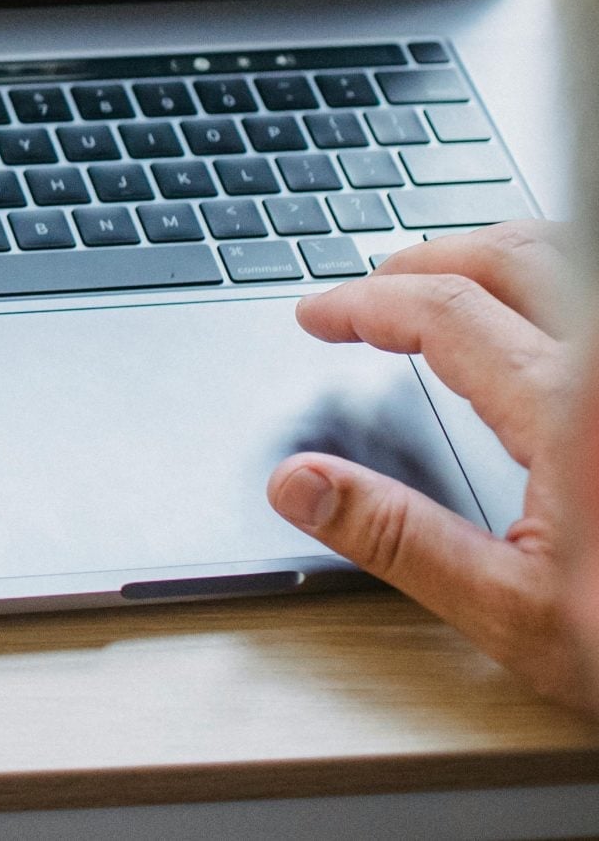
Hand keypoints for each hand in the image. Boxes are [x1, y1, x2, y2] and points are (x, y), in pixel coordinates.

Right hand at [267, 226, 591, 710]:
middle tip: (372, 289)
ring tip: (453, 283)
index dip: (364, 304)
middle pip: (512, 257)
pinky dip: (560, 288)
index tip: (318, 314)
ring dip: (500, 258)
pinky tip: (545, 323)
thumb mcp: (517, 614)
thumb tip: (300, 484)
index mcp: (569, 409)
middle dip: (427, 260)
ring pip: (572, 259)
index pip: (442, 311)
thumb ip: (400, 540)